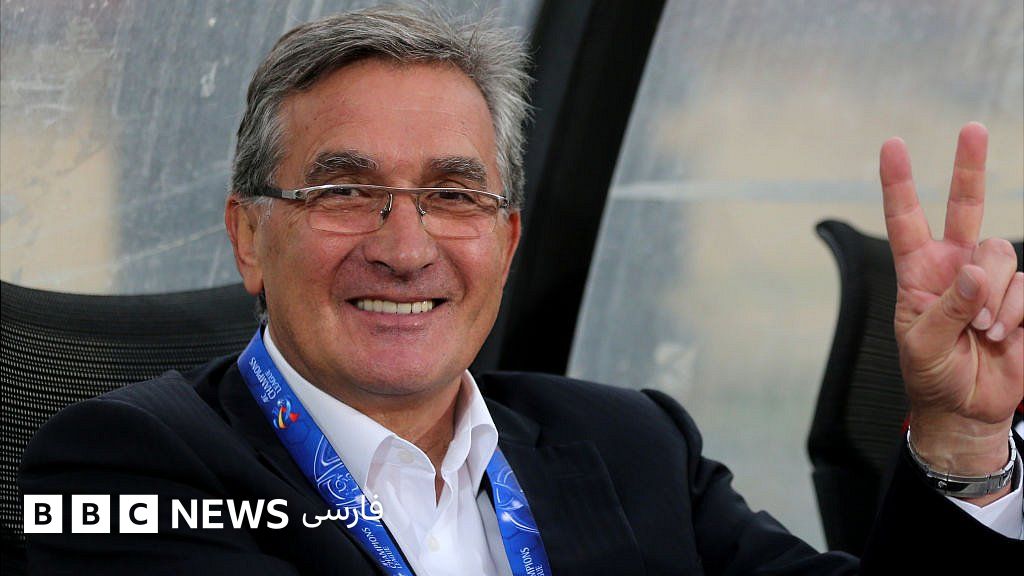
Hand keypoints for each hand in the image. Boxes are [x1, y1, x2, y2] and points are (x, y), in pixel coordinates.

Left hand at [879, 122, 1022, 503]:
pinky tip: (1002, 335)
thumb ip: (946, 307)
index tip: (892, 145)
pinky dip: (1013, 312)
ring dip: (991, 294)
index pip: (905, 219)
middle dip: (969, 167)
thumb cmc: (932, 374)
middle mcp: (954, 265)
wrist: (966, 408)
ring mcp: (990, 279)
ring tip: (981, 330)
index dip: (899, 183)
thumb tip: (973, 271)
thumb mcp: (922, 345)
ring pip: (1000, 253)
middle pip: (965, 208)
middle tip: (971, 128)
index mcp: (918, 271)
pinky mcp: (1021, 298)